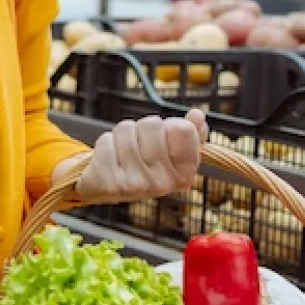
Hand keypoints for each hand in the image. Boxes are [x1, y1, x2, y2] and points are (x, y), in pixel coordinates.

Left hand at [71, 111, 207, 203]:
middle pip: (153, 124)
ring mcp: (136, 185)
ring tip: (124, 153)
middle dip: (143, 128)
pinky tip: (110, 160)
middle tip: (140, 146)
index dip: (170, 126)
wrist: (107, 189)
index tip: (164, 139)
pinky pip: (107, 140)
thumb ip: (189, 133)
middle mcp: (163, 183)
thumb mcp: (171, 152)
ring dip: (123, 134)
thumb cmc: (143, 166)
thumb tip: (198, 115)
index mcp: (183, 175)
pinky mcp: (110, 182)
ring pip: (127, 128)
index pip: (184, 129)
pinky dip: (106, 143)